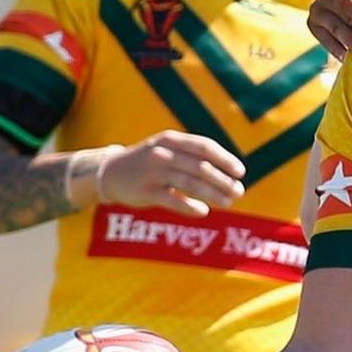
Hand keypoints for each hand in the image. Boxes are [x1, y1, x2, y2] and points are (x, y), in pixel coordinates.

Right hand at [96, 130, 245, 216]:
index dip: (224, 159)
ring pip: (190, 183)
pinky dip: (190, 206)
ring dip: (213, 194)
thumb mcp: (167, 149)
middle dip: (223, 180)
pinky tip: (204, 212)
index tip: (240, 172)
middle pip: (200, 167)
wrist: (110, 172)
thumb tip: (227, 171)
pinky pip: (172, 200)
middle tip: (239, 191)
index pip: (204, 147)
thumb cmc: (148, 162)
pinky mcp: (145, 192)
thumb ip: (192, 156)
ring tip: (228, 203)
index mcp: (171, 140)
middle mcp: (163, 154)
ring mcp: (153, 172)